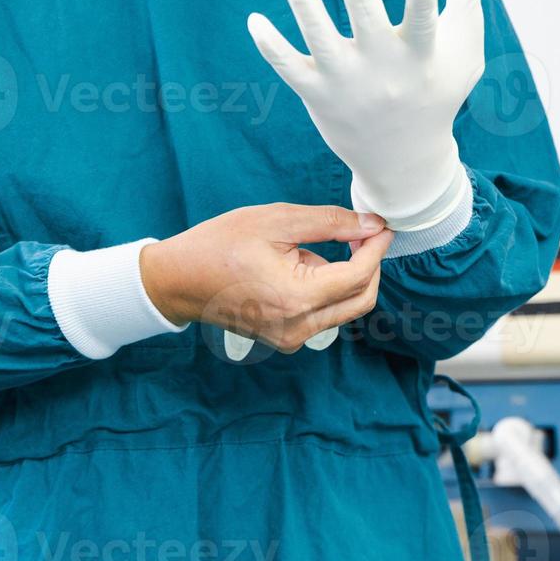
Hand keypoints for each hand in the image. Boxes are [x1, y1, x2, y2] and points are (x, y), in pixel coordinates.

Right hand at [140, 204, 392, 353]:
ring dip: (348, 277)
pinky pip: (325, 315)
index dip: (376, 249)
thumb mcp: (276, 221)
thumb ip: (330, 223)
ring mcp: (292, 338)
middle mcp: (298, 327)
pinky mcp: (287, 339)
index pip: (358, 276)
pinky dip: (329, 290)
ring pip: (345, 309)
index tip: (382, 226)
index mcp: (296, 298)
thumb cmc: (219, 245)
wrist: (177, 279)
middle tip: (364, 234)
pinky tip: (305, 266)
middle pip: (361, 299)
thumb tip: (370, 225)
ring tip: (321, 247)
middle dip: (370, 265)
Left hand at [247, 0, 484, 230]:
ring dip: (305, 5)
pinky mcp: (318, 95)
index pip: (423, 28)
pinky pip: (288, 68)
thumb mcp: (463, 54)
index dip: (422, 4)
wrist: (403, 160)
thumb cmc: (436, 93)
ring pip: (320, 40)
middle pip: (366, 19)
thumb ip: (466, 1)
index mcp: (420, 58)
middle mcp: (382, 71)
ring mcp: (347, 84)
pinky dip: (270, 46)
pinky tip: (256, 20)